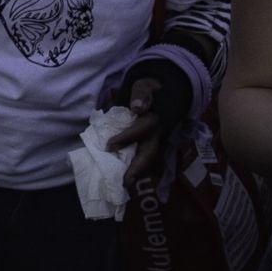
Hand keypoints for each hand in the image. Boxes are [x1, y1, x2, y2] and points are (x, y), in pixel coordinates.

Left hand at [107, 76, 169, 191]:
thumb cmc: (149, 90)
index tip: (109, 146)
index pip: (141, 129)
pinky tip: (125, 178)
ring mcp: (155, 140)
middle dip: (137, 168)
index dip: (126, 138)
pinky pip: (143, 158)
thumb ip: (141, 94)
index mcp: (155, 118)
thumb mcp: (145, 86)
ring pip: (147, 159)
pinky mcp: (150, 143)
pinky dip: (136, 169)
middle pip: (149, 153)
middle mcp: (157, 132)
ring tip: (122, 185)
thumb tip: (137, 107)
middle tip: (123, 182)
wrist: (162, 94)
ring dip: (136, 172)